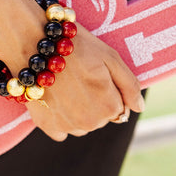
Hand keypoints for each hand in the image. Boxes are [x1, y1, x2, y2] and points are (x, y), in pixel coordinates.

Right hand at [24, 21, 144, 141]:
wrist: (35, 44)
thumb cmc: (75, 46)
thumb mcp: (111, 57)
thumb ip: (130, 85)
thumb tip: (140, 108)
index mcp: (109, 107)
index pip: (120, 108)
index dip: (110, 89)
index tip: (96, 74)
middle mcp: (90, 123)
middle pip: (101, 117)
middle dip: (95, 100)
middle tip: (80, 77)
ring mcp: (67, 126)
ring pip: (82, 125)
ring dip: (79, 110)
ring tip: (67, 85)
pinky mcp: (47, 126)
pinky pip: (62, 131)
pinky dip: (61, 118)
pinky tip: (56, 98)